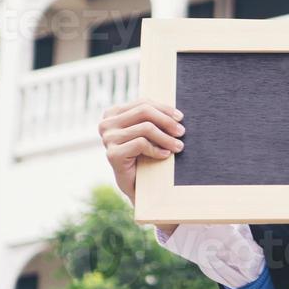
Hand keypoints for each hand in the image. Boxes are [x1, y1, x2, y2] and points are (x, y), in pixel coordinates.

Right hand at [99, 96, 184, 228]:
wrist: (139, 186)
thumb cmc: (146, 155)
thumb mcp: (149, 131)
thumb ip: (154, 117)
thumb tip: (175, 110)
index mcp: (113, 113)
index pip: (143, 103)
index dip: (164, 108)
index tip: (181, 117)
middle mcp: (106, 124)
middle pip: (144, 112)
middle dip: (167, 121)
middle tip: (182, 132)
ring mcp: (107, 139)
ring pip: (145, 128)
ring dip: (166, 138)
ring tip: (178, 146)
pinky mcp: (112, 154)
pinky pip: (141, 143)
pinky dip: (157, 149)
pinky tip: (165, 155)